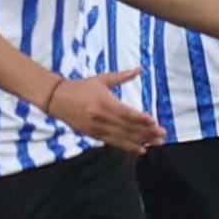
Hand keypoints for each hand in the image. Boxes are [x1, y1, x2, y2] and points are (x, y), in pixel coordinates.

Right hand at [45, 69, 164, 153]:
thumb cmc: (81, 86)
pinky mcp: (92, 135)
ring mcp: (96, 128)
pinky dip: (127, 146)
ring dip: (140, 141)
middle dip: (146, 132)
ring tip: (155, 144)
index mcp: (104, 102)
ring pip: (121, 137)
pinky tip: (139, 149)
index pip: (125, 112)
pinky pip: (112, 142)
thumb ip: (122, 76)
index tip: (154, 121)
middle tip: (162, 135)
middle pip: (126, 127)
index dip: (140, 118)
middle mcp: (101, 117)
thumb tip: (139, 69)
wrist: (56, 98)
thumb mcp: (102, 79)